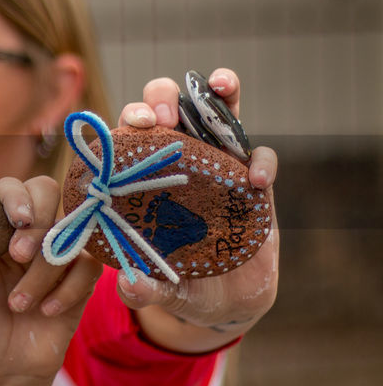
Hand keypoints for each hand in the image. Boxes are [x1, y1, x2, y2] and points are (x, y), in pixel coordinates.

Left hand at [0, 176, 101, 385]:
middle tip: (18, 252)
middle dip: (38, 217)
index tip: (12, 222)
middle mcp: (24, 234)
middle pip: (48, 191)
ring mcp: (54, 255)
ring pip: (69, 232)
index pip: (8, 187)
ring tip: (18, 304)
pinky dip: (68, 289)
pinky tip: (44, 313)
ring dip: (45, 268)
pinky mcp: (78, 282)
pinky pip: (89, 266)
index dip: (13, 197)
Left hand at [117, 68, 278, 346]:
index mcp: (141, 177)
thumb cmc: (178, 282)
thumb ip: (143, 290)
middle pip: (166, 110)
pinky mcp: (255, 182)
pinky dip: (261, 162)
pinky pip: (261, 157)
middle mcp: (177, 161)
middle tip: (162, 116)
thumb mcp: (159, 289)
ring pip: (218, 112)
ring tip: (219, 85)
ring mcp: (218, 166)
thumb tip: (129, 286)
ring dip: (220, 91)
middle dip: (161, 98)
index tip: (130, 124)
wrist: (225, 300)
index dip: (124, 122)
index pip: (125, 137)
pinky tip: (257, 182)